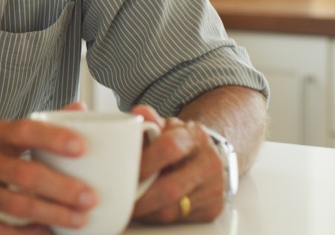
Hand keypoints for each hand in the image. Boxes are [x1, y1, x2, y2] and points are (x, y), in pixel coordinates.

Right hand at [0, 112, 96, 233]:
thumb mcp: (6, 135)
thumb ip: (43, 124)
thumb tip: (80, 108)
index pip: (24, 131)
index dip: (53, 138)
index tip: (82, 147)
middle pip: (24, 173)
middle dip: (61, 187)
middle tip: (90, 197)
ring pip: (16, 204)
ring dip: (52, 212)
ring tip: (80, 219)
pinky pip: (2, 231)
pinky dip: (28, 233)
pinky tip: (49, 232)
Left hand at [129, 106, 226, 223]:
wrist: (210, 155)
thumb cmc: (182, 142)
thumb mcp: (167, 126)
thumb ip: (150, 121)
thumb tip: (137, 115)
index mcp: (195, 137)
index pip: (169, 148)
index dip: (145, 163)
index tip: (125, 172)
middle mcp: (209, 163)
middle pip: (170, 188)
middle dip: (141, 197)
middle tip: (121, 198)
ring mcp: (214, 188)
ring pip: (173, 210)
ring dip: (146, 211)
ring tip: (128, 206)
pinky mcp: (213, 208)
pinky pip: (179, 219)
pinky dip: (157, 217)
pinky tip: (147, 210)